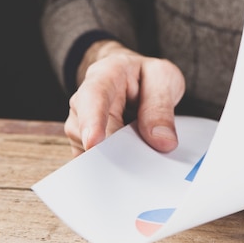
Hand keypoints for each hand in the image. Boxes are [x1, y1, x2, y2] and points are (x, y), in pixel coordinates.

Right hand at [64, 40, 184, 155]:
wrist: (134, 79)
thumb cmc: (146, 76)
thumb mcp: (163, 79)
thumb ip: (161, 108)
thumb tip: (162, 142)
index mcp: (104, 76)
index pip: (93, 97)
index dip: (92, 121)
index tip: (94, 142)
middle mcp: (84, 100)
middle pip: (90, 133)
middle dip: (116, 150)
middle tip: (142, 160)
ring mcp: (80, 124)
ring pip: (92, 152)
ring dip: (118, 159)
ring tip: (141, 150)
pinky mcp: (83, 144)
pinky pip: (94, 163)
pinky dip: (114, 167)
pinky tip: (131, 160)